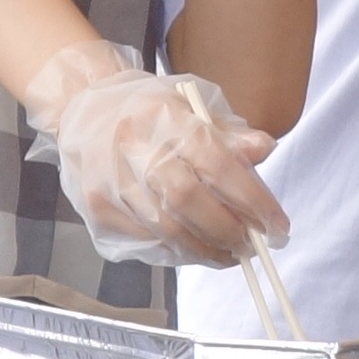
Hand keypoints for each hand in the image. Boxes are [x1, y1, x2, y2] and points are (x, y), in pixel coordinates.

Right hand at [20, 40, 287, 262]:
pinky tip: (198, 249)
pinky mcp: (97, 207)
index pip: (214, 163)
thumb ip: (228, 132)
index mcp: (162, 116)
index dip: (251, 199)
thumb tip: (265, 149)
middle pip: (187, 201)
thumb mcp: (190, 104)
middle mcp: (131, 148)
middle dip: (228, 230)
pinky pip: (146, 240)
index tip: (276, 225)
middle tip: (253, 245)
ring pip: (165, 228)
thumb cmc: (147, 109)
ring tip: (231, 254)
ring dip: (206, 249)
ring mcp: (110, 181)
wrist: (82, 107)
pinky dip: (179, 251)